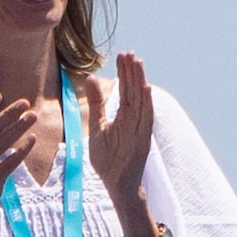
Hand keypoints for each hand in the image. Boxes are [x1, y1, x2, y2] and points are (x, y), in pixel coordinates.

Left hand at [89, 50, 159, 207]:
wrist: (116, 183)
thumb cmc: (108, 159)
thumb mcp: (98, 127)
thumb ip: (97, 104)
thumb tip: (90, 79)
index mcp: (124, 116)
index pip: (124, 90)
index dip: (124, 73)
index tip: (122, 55)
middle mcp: (134, 119)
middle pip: (133, 91)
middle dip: (132, 72)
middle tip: (129, 53)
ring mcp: (139, 129)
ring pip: (141, 100)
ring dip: (140, 81)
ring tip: (137, 63)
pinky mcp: (142, 139)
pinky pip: (146, 119)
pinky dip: (146, 104)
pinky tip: (145, 88)